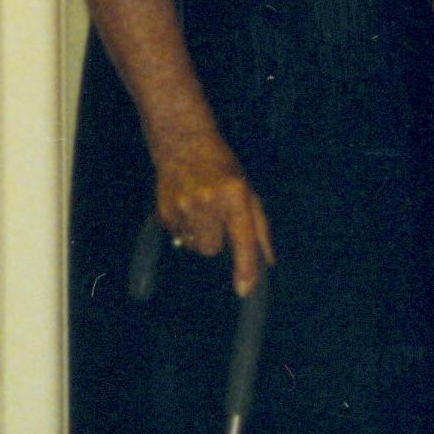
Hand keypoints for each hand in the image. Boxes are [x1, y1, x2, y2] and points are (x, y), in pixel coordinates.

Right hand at [151, 134, 273, 296]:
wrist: (183, 143)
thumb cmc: (223, 169)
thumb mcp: (248, 191)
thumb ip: (260, 229)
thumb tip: (268, 262)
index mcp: (235, 195)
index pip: (242, 237)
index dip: (244, 266)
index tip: (243, 290)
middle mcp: (208, 201)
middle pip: (213, 250)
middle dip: (217, 241)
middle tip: (216, 217)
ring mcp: (183, 206)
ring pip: (194, 246)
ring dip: (199, 236)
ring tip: (199, 209)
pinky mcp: (165, 210)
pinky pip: (178, 238)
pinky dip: (184, 229)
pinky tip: (185, 206)